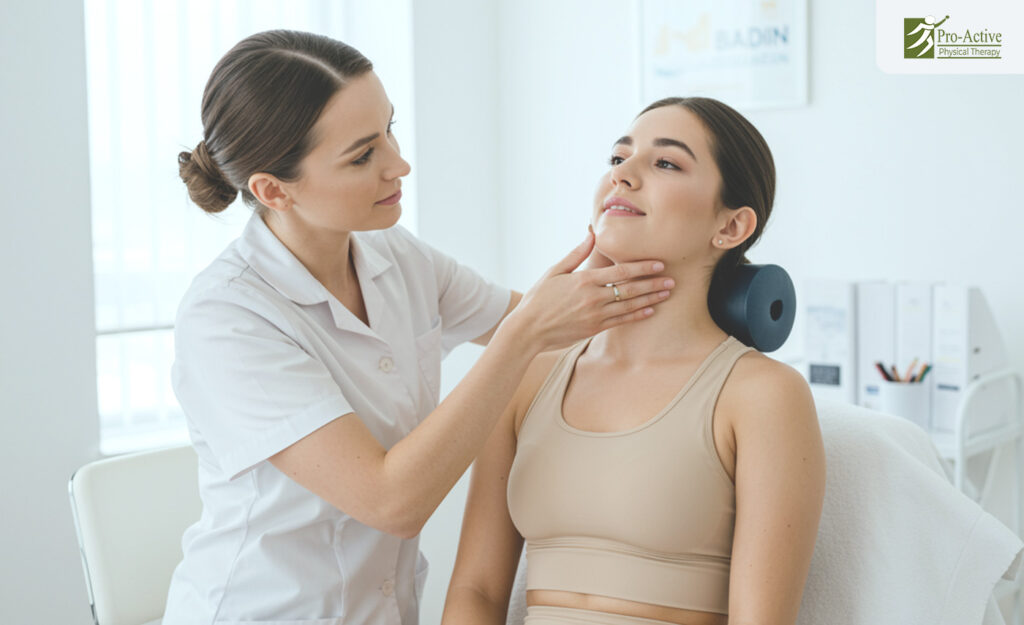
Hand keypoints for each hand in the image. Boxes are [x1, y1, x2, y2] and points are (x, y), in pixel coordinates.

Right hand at [505, 229, 671, 352]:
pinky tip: (649, 310)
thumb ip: (576, 254)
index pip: (621, 271)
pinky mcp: (594, 328)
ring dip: (650, 299)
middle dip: (653, 283)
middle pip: (630, 288)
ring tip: (666, 293)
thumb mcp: (555, 271)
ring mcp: (595, 314)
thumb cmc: (539, 298)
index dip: (642, 267)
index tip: (659, 263)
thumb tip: (591, 233)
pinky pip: (621, 321)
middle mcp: (593, 297)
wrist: (528, 329)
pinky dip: (636, 315)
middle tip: (672, 279)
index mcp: (584, 280)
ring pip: (629, 305)